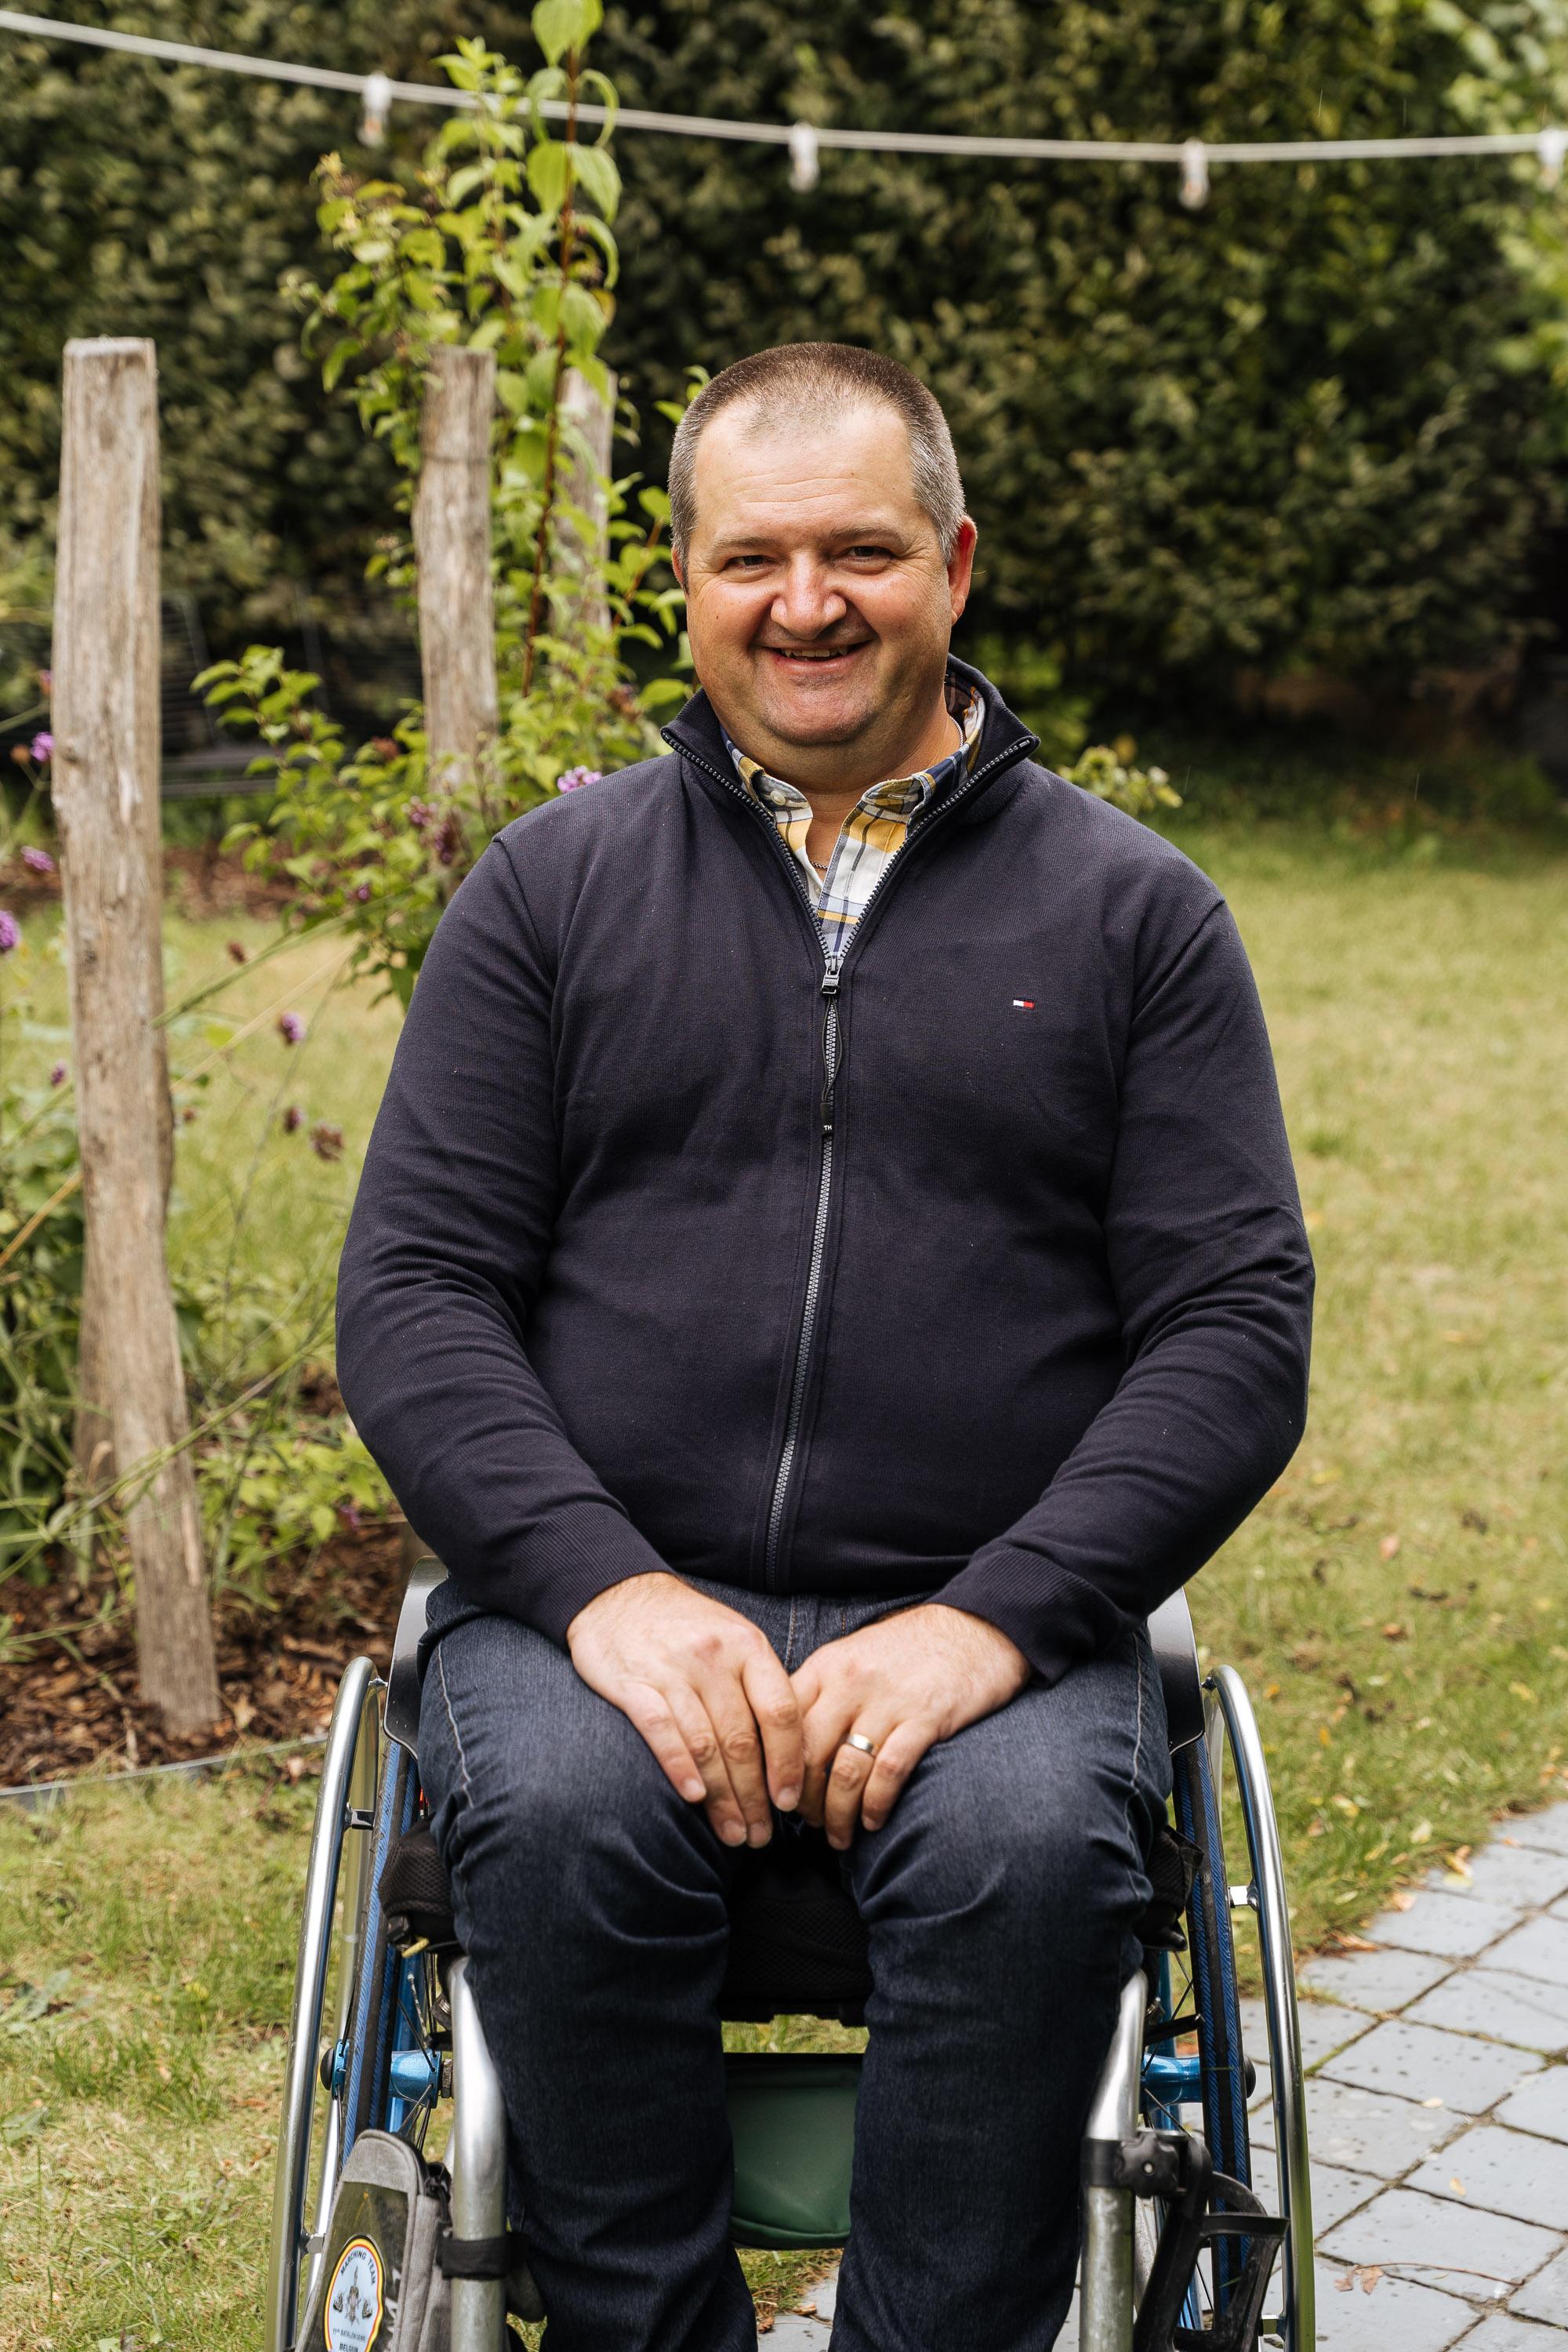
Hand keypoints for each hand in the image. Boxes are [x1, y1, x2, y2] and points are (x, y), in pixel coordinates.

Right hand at [566, 1572, 801, 1848]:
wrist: (617, 1593)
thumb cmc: (686, 1626)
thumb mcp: (733, 1637)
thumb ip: (758, 1685)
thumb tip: (790, 1752)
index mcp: (748, 1646)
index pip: (780, 1712)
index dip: (788, 1762)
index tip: (789, 1801)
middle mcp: (714, 1657)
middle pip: (743, 1739)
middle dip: (755, 1796)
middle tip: (760, 1835)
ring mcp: (673, 1669)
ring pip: (706, 1744)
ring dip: (722, 1797)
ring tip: (733, 1832)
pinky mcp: (633, 1683)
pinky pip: (661, 1731)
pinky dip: (679, 1767)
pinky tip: (693, 1797)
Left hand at [790, 1604, 1029, 1848]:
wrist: (973, 1628)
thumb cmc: (908, 1649)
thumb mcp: (853, 1655)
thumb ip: (820, 1691)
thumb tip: (787, 1742)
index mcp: (826, 1666)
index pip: (781, 1724)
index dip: (772, 1767)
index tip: (775, 1795)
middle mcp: (850, 1682)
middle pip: (808, 1753)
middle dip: (803, 1800)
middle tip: (806, 1823)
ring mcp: (888, 1700)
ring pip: (846, 1771)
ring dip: (837, 1814)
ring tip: (838, 1835)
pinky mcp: (925, 1718)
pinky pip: (889, 1772)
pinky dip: (876, 1805)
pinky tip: (873, 1821)